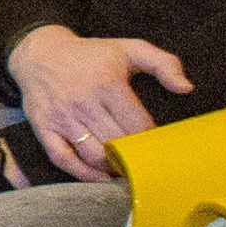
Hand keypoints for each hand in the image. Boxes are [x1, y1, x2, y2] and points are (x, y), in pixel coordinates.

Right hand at [4, 25, 191, 178]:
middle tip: (145, 161)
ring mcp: (62, 118)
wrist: (40, 54)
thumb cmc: (90, 55)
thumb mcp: (129, 49)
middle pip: (117, 143)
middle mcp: (84, 103)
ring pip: (93, 155)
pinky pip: (63, 159)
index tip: (156, 143)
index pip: (138, 125)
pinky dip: (83, 174)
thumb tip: (185, 88)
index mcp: (107, 84)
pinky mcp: (44, 128)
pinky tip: (99, 177)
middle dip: (134, 156)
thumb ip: (164, 64)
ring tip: (125, 169)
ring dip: (112, 168)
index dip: (151, 138)